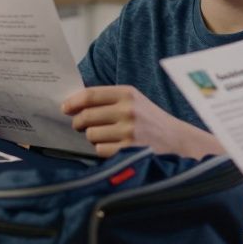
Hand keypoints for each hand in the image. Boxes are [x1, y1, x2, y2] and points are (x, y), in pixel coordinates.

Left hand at [61, 85, 193, 157]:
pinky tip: (114, 146)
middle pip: (86, 116)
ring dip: (93, 137)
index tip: (65, 108)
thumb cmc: (149, 120)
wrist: (176, 140)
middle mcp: (128, 110)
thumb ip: (108, 100)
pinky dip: (102, 149)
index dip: (73, 102)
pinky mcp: (129, 149)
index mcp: (128, 93)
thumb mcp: (134, 101)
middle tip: (80, 126)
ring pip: (91, 134)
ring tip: (106, 136)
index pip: (90, 94)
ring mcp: (129, 131)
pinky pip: (100, 149)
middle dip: (79, 123)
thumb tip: (74, 104)